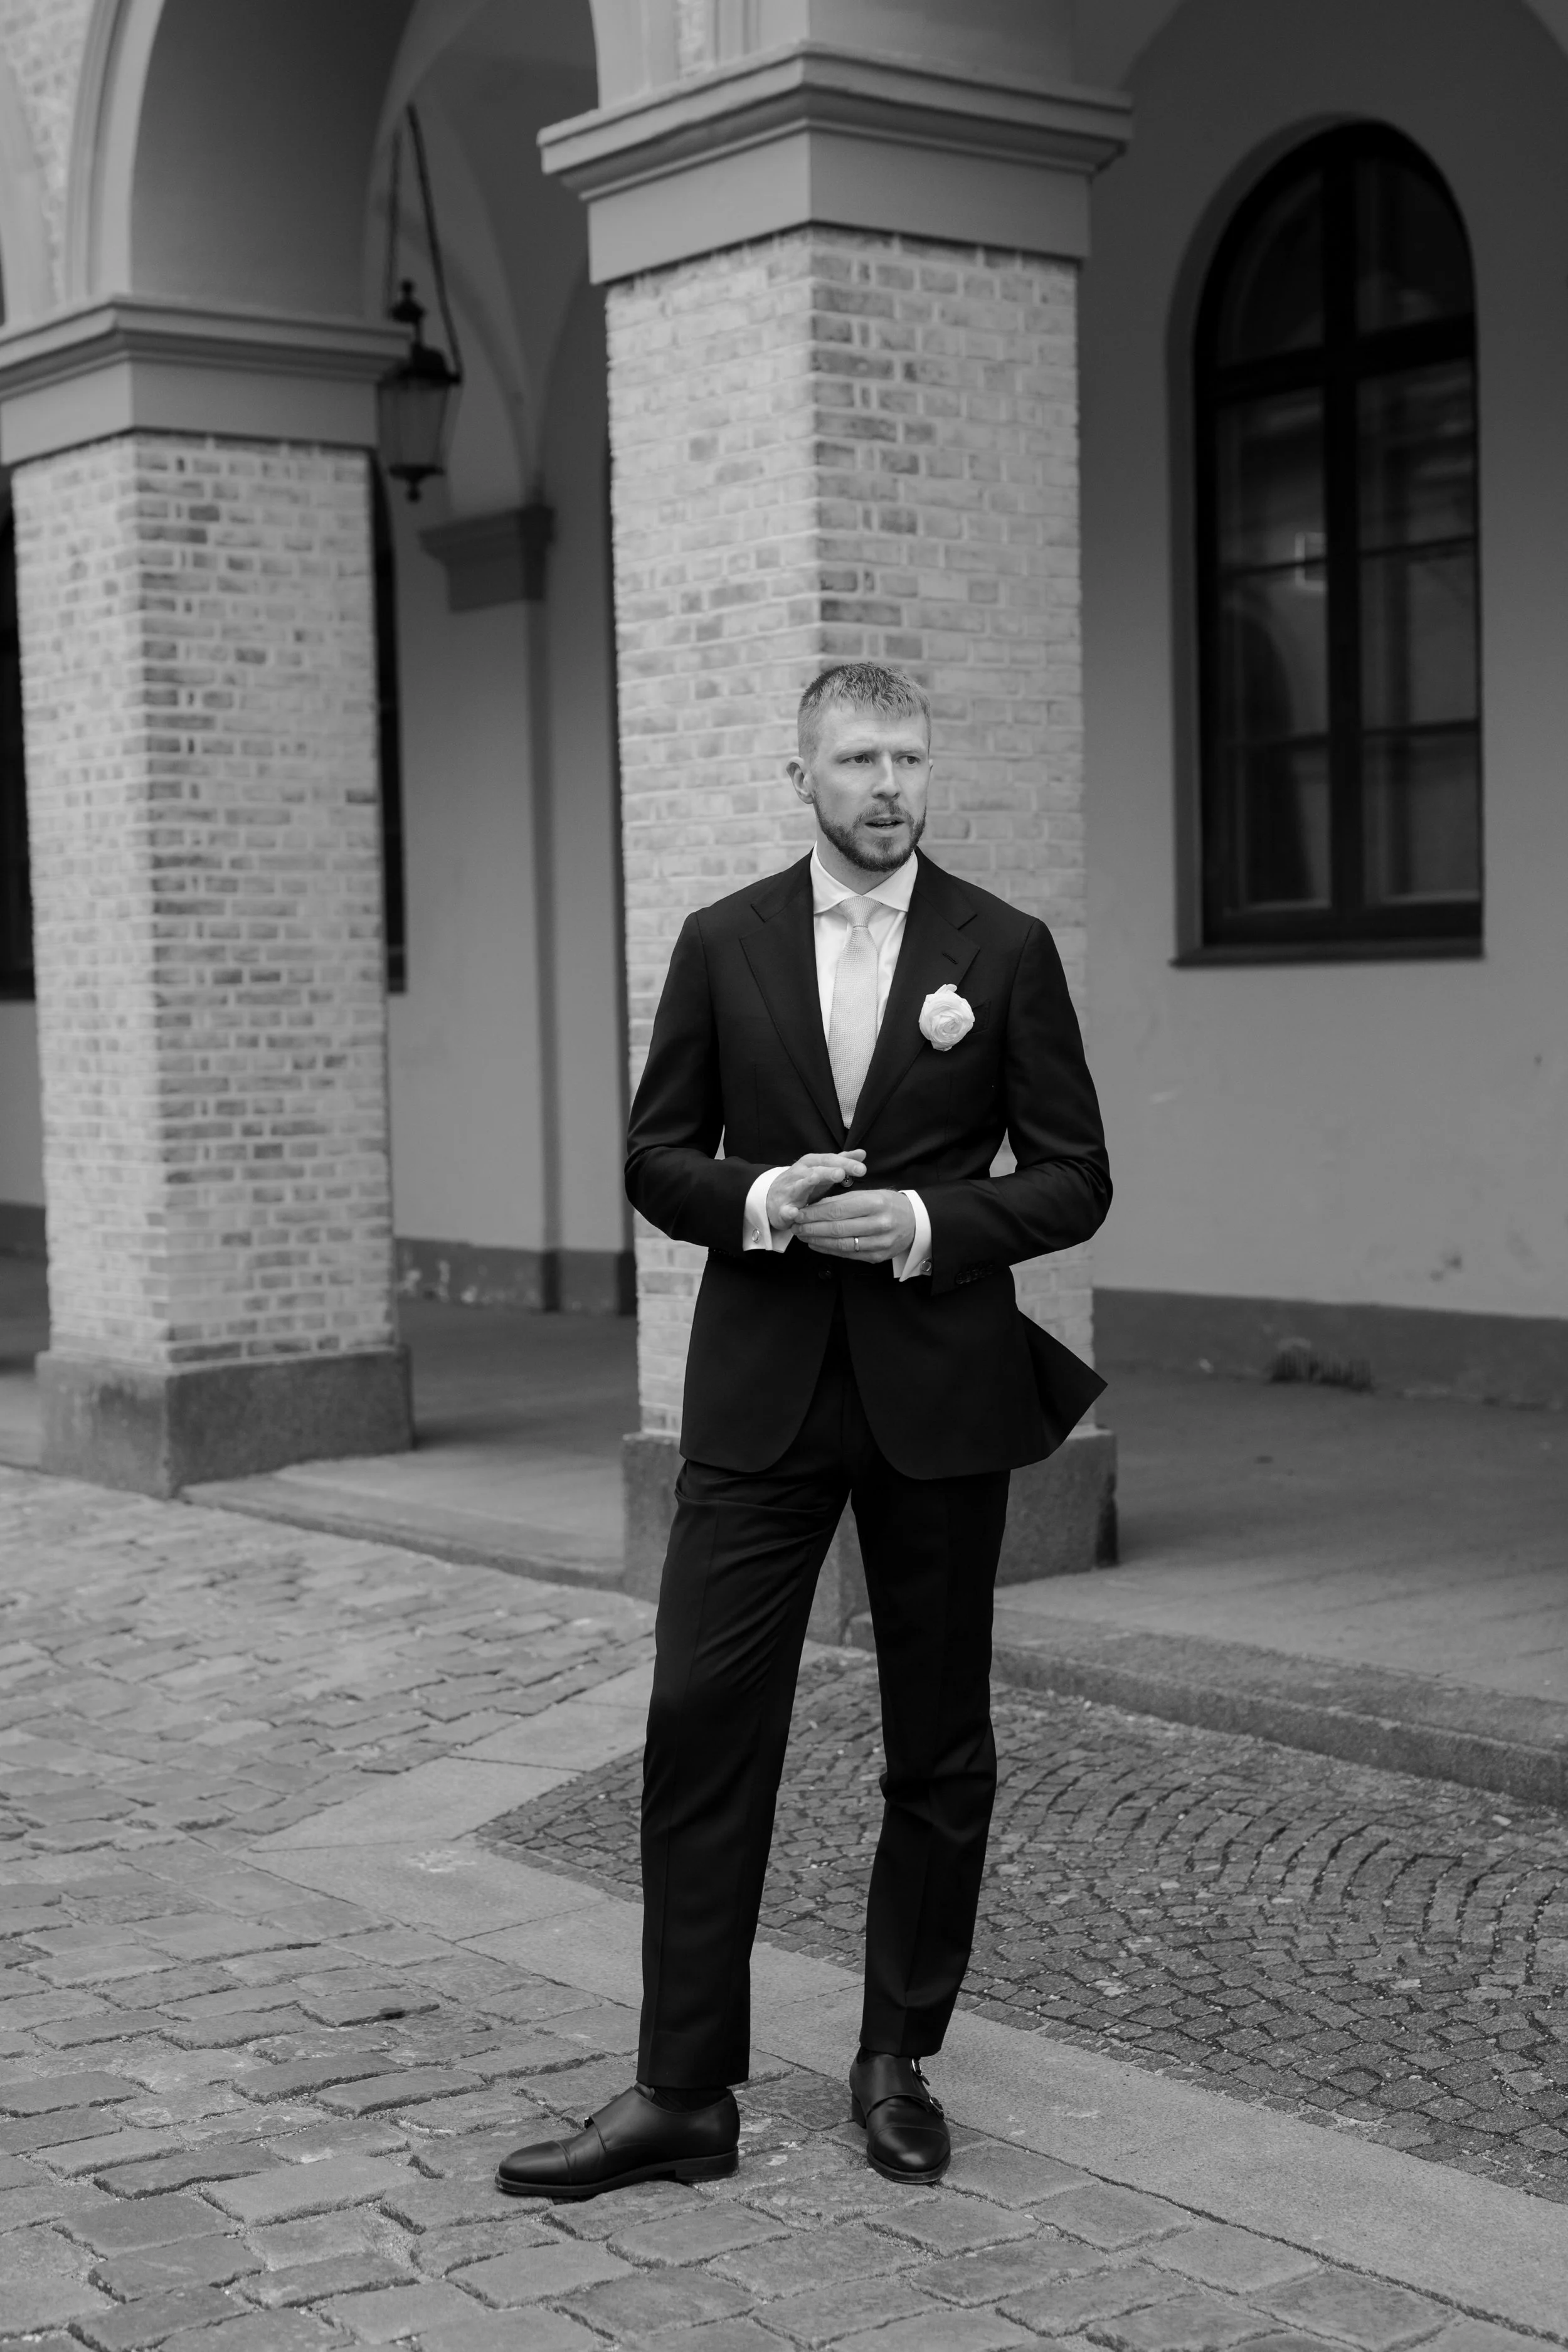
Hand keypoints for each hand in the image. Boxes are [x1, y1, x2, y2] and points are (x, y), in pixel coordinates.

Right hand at [767, 1150, 866, 1231]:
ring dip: (808, 1182)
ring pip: (800, 1185)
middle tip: (842, 1173)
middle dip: (828, 1171)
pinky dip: (789, 1211)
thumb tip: (862, 1153)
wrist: (772, 1198)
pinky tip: (794, 1213)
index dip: (845, 1163)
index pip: (830, 1160)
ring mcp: (790, 1190)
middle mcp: (800, 1173)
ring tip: (816, 1179)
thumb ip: (841, 1162)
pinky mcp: (782, 1208)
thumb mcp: (822, 1170)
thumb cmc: (803, 1182)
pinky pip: (785, 1209)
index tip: (862, 1168)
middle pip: (816, 1170)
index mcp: (811, 1163)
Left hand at [793, 1188, 915, 1263]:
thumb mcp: (870, 1194)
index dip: (814, 1213)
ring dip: (817, 1241)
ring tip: (803, 1235)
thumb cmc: (889, 1205)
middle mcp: (879, 1224)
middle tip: (795, 1226)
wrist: (916, 1222)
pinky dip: (829, 1250)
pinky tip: (817, 1244)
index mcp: (876, 1203)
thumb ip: (844, 1200)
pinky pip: (848, 1254)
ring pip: (840, 1244)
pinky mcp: (877, 1257)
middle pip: (837, 1229)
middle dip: (811, 1228)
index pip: (837, 1210)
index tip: (799, 1213)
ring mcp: (879, 1243)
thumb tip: (815, 1207)